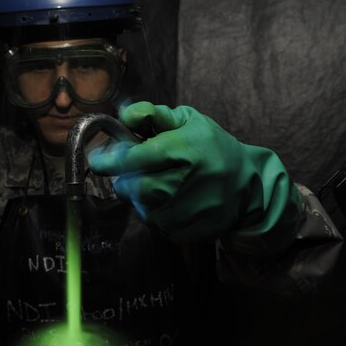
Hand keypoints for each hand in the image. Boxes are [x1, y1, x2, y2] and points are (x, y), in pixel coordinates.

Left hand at [87, 101, 301, 251]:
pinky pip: (159, 227)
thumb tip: (125, 115)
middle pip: (136, 188)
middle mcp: (189, 181)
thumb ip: (153, 114)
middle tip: (131, 175)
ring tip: (157, 186)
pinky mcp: (192, 231)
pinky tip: (169, 203)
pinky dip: (157, 216)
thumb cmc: (212, 147)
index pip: (137, 157)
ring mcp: (192, 210)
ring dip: (142, 200)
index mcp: (186, 149)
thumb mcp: (189, 121)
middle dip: (125, 182)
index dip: (111, 160)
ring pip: (145, 210)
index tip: (97, 160)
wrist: (248, 184)